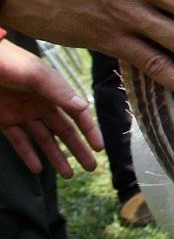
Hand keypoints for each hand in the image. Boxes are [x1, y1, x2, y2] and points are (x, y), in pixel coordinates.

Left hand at [0, 40, 102, 176]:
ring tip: (68, 174)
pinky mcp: (4, 120)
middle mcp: (42, 104)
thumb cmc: (8, 63)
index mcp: (54, 92)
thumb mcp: (36, 74)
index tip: (99, 148)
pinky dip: (28, 155)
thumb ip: (59, 91)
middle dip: (78, 149)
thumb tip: (83, 107)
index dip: (89, 131)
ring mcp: (23, 114)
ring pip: (44, 140)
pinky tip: (37, 169)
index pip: (77, 115)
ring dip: (56, 157)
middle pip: (64, 131)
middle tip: (90, 167)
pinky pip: (19, 141)